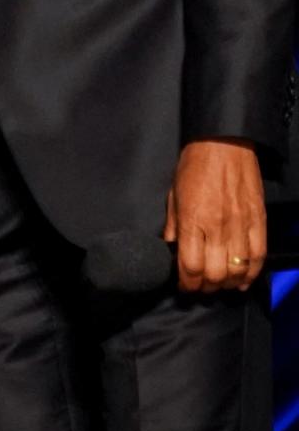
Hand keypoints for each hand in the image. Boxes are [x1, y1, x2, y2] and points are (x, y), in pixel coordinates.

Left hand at [163, 138, 265, 292]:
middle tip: (200, 287)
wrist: (223, 142)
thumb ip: (173, 225)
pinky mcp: (258, 221)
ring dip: (227, 284)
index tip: (183, 286)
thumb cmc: (194, 165)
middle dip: (205, 287)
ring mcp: (241, 225)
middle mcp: (218, 226)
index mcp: (193, 219)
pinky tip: (242, 281)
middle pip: (215, 274)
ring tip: (219, 284)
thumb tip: (170, 249)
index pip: (190, 266)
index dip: (186, 284)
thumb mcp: (173, 194)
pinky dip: (251, 274)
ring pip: (238, 270)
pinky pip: (258, 256)